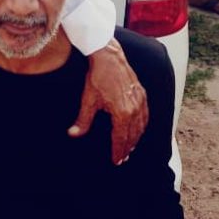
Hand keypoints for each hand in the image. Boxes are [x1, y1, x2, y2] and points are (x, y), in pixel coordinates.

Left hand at [69, 39, 147, 164]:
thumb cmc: (98, 77)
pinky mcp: (142, 93)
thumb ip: (83, 120)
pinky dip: (143, 125)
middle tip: (123, 158)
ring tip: (131, 147)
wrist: (109, 57)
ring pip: (141, 126)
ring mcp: (140, 101)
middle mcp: (135, 109)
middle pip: (133, 135)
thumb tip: (72, 134)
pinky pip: (146, 114)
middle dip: (128, 148)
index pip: (121, 139)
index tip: (116, 161)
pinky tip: (139, 128)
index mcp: (122, 113)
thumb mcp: (88, 100)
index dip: (118, 151)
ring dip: (136, 138)